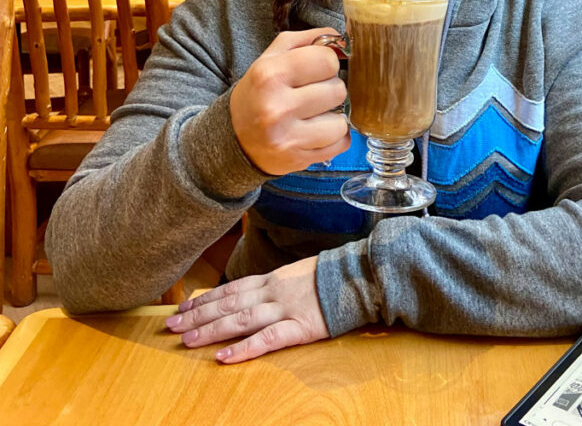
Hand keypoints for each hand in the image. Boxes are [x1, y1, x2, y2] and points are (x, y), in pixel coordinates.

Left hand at [165, 257, 328, 362]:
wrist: (359, 276)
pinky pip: (267, 339)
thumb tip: (249, 295)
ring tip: (187, 340)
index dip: (204, 299)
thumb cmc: (328, 278)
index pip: (229, 289)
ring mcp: (285, 308)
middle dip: (197, 315)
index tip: (181, 308)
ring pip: (240, 319)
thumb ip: (272, 286)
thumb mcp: (295, 275)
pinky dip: (243, 348)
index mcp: (271, 279)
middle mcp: (272, 291)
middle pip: (227, 304)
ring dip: (211, 330)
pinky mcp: (300, 327)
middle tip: (170, 326)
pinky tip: (224, 357)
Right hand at [229, 26, 348, 175]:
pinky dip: (334, 137)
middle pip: (338, 90)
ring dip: (333, 116)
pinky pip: (341, 144)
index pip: (327, 60)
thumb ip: (305, 41)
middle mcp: (277, 107)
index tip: (317, 69)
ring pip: (341, 121)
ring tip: (314, 115)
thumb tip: (341, 37)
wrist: (234, 138)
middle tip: (312, 93)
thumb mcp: (270, 58)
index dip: (327, 62)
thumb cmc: (258, 93)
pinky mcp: (299, 159)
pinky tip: (315, 131)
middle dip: (330, 89)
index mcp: (270, 75)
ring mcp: (288, 137)